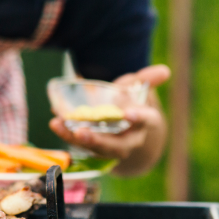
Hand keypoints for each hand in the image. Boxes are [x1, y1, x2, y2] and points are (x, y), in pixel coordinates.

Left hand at [49, 65, 169, 166]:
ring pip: (95, 148)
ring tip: (57, 124)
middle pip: (116, 146)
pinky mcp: (94, 147)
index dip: (138, 118)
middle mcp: (129, 139)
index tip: (128, 113)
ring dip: (75, 138)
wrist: (127, 127)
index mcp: (145, 122)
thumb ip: (147, 79)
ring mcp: (111, 146)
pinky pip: (81, 143)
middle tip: (82, 132)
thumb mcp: (139, 89)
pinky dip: (67, 133)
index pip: (146, 121)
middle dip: (99, 141)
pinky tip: (55, 122)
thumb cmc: (132, 103)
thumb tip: (164, 70)